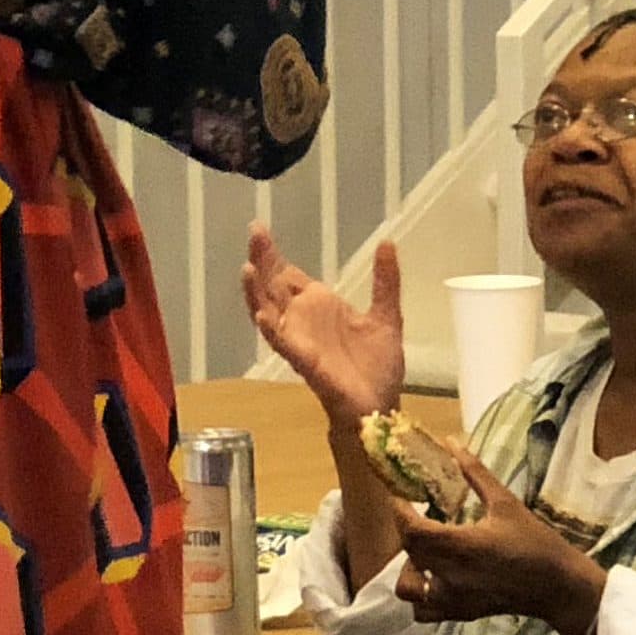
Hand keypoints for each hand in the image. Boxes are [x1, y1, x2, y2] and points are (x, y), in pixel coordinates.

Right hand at [243, 226, 405, 427]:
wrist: (379, 406)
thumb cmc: (377, 366)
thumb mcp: (386, 315)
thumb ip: (385, 281)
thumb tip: (386, 242)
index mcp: (319, 306)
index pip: (287, 274)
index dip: (273, 253)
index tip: (259, 228)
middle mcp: (302, 319)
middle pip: (272, 284)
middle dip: (262, 259)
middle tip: (254, 231)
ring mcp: (298, 339)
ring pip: (268, 309)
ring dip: (256, 290)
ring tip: (248, 267)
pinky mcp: (303, 360)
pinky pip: (281, 343)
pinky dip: (269, 328)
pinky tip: (261, 313)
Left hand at [393, 452, 606, 634]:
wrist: (561, 588)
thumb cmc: (536, 543)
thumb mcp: (506, 503)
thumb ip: (474, 473)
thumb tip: (451, 442)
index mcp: (461, 546)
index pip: (410, 529)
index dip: (398, 510)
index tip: (399, 494)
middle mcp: (450, 576)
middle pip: (408, 552)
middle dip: (407, 530)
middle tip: (419, 514)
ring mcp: (453, 600)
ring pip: (408, 587)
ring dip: (410, 567)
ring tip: (427, 551)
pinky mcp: (460, 614)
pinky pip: (423, 610)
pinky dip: (421, 596)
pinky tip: (435, 578)